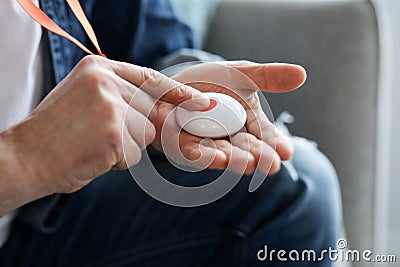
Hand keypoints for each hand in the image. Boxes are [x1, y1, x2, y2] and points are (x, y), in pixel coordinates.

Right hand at [0, 55, 209, 208]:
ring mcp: (111, 106)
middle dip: (138, 130)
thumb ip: (121, 98)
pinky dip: (118, 161)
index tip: (201, 102)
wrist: (25, 158)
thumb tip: (160, 113)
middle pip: (151, 111)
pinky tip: (92, 155)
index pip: (150, 78)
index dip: (178, 92)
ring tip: (93, 145)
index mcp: (98, 68)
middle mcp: (106, 81)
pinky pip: (134, 154)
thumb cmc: (56, 134)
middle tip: (104, 136)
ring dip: (126, 147)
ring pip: (145, 134)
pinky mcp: (114, 133)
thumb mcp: (86, 100)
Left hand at [151, 61, 305, 174]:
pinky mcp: (182, 147)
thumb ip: (267, 77)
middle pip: (247, 148)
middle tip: (272, 164)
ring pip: (224, 154)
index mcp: (249, 123)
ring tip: (249, 164)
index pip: (266, 136)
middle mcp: (231, 138)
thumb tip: (302, 74)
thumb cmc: (211, 80)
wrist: (173, 83)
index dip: (276, 144)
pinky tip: (219, 158)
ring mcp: (207, 144)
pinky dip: (206, 157)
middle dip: (259, 156)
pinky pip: (194, 154)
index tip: (286, 152)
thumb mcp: (241, 74)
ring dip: (236, 160)